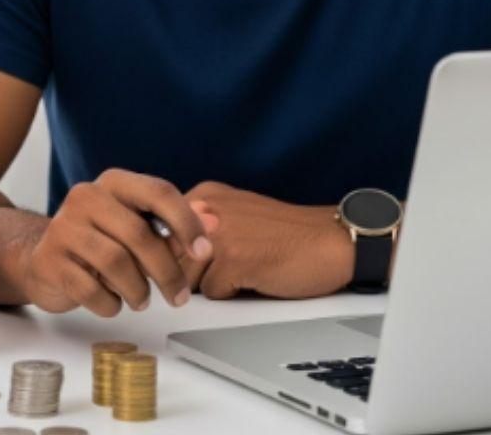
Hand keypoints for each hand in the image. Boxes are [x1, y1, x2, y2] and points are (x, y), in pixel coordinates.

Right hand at [20, 168, 216, 316]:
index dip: (186, 223)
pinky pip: (90, 289)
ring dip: (138, 290)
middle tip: (180, 297)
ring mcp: (63, 227)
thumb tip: (213, 222)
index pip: (158, 192)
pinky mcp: (49, 260)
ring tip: (141, 299)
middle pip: (139, 235)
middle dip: (167, 272)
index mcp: (113, 183)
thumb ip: (173, 225)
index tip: (205, 252)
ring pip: (115, 263)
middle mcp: (85, 197)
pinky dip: (110, 304)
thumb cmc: (100, 242)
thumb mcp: (137, 228)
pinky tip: (112, 302)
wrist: (44, 259)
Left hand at [178, 181, 354, 299]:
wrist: (330, 241)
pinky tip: (255, 277)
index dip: (174, 255)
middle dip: (190, 272)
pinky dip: (232, 294)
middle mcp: (205, 209)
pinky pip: (212, 293)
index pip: (161, 233)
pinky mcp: (233, 260)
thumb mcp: (233, 216)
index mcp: (203, 195)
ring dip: (211, 284)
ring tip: (243, 269)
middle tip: (227, 268)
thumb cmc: (285, 235)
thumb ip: (198, 226)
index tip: (192, 260)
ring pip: (187, 278)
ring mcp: (217, 234)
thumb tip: (161, 252)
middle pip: (170, 257)